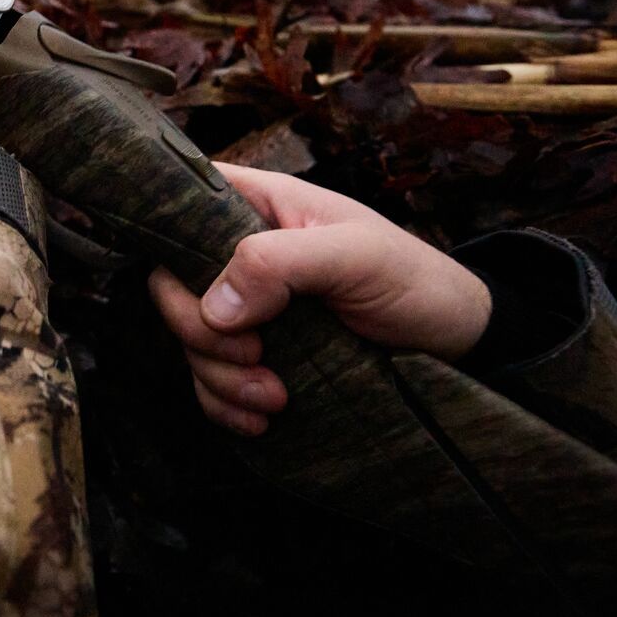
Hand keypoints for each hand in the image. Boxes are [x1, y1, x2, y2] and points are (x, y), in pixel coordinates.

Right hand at [148, 163, 491, 436]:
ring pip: (190, 341)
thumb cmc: (413, 280)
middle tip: (253, 352)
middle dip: (199, 331)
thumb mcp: (354, 256)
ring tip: (275, 395)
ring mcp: (246, 308)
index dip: (164, 235)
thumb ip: (280, 263)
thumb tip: (215, 305)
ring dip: (219, 377)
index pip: (178, 199)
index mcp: (259, 206)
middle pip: (172, 284)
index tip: (195, 283)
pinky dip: (224, 404)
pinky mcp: (256, 357)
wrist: (453, 345)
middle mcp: (241, 253)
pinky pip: (209, 381)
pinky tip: (261, 416)